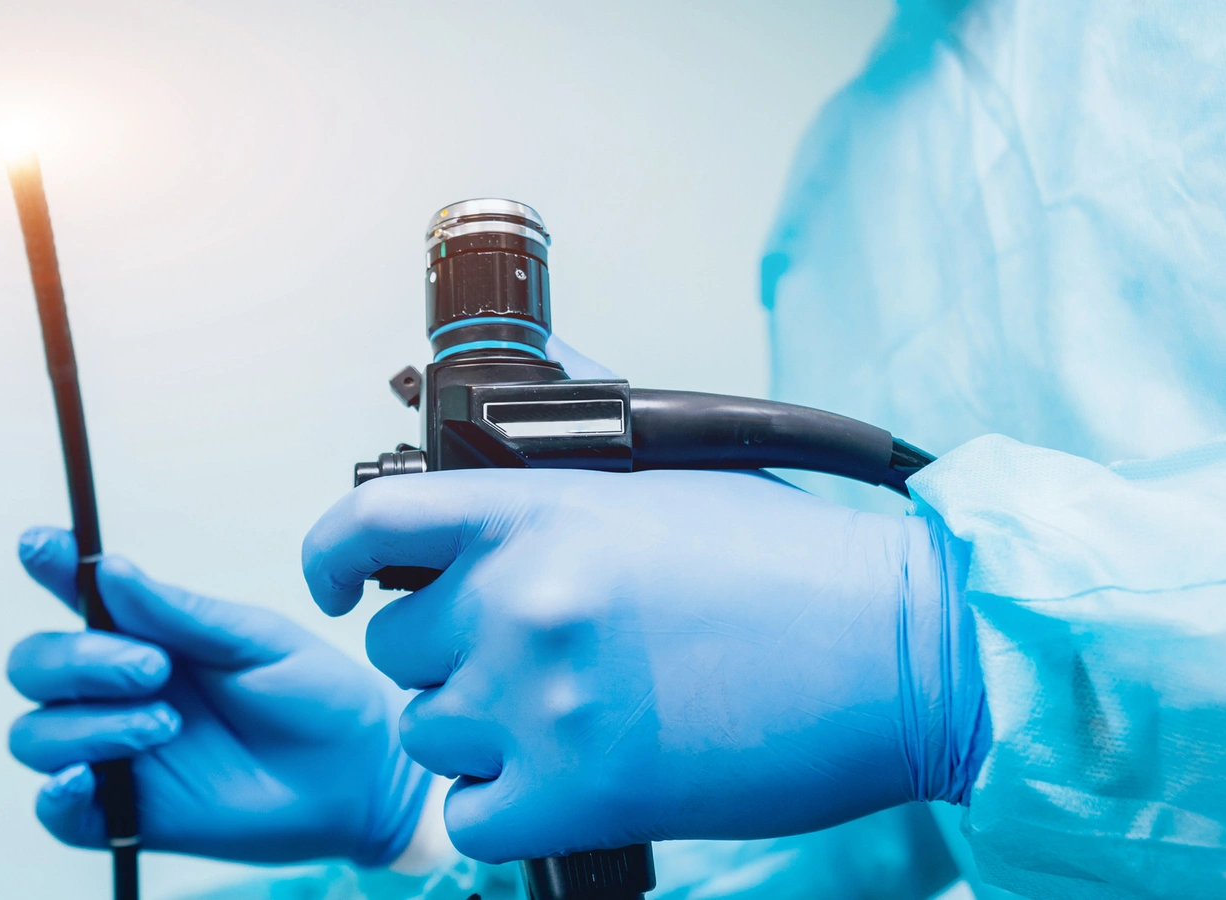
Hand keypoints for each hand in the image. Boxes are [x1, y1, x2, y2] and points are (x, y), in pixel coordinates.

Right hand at [6, 527, 431, 865]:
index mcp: (147, 633)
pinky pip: (58, 812)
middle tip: (156, 668)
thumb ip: (180, 612)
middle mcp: (117, 690)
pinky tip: (87, 779)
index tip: (42, 546)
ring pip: (35, 735)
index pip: (75, 593)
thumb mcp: (256, 640)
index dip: (48, 565)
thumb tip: (109, 571)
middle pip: (34, 665)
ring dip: (88, 725)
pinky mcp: (127, 813)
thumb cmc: (316, 697)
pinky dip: (56, 796)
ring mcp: (118, 751)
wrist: (361, 773)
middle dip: (79, 660)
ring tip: (167, 722)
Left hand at [301, 469, 987, 862]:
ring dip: (480, 733)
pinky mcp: (575, 796)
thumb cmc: (795, 562)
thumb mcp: (668, 468)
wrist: (900, 652)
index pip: (364, 525)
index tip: (330, 584)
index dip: (326, 559)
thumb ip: (560, 427)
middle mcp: (519, 599)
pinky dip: (505, 809)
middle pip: (397, 646)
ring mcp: (539, 702)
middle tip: (530, 660)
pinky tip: (567, 781)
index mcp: (535, 509)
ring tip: (570, 718)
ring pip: (428, 732)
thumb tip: (483, 373)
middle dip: (448, 654)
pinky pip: (468, 818)